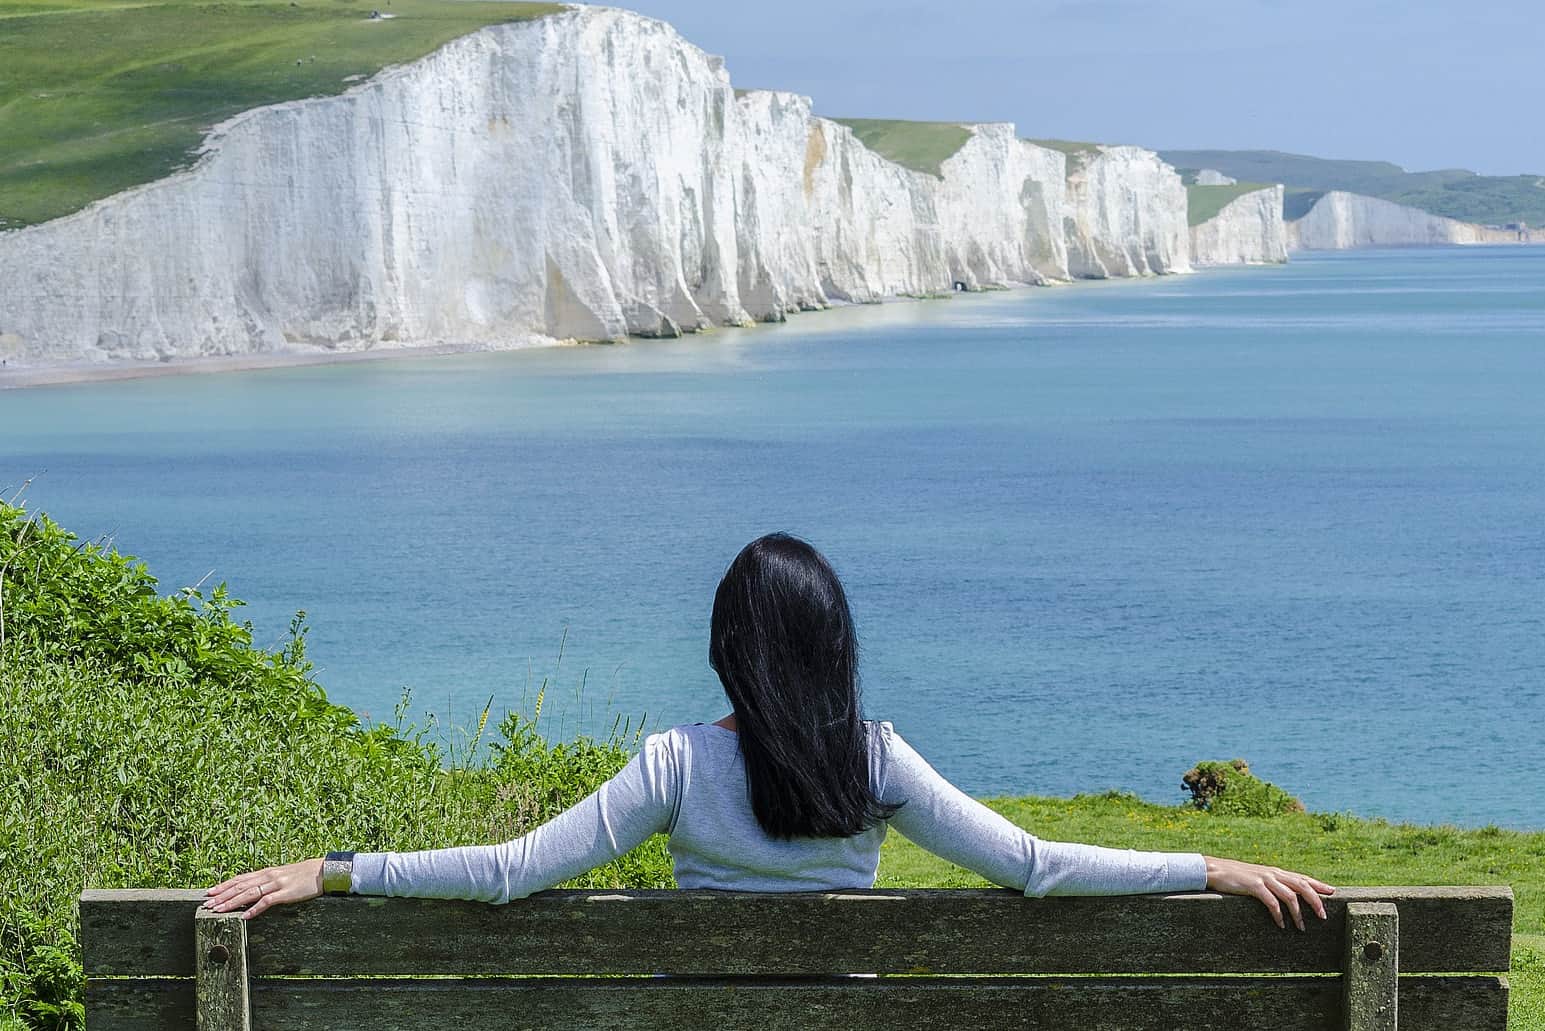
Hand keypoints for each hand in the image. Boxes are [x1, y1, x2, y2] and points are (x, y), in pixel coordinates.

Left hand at [202, 858, 324, 919]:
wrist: (324, 871)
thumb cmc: (304, 875)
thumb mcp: (283, 876)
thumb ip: (268, 882)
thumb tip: (254, 890)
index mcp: (267, 872)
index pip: (240, 878)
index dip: (224, 885)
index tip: (209, 892)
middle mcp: (269, 876)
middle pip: (240, 886)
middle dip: (222, 895)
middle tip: (207, 904)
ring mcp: (277, 884)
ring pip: (249, 893)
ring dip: (232, 902)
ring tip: (218, 910)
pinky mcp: (286, 893)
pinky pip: (267, 901)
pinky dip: (254, 909)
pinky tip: (245, 916)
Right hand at [1204, 856, 1334, 930]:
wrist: (1214, 869)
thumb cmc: (1236, 877)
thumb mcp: (1257, 878)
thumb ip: (1272, 883)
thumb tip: (1286, 895)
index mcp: (1276, 872)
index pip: (1302, 877)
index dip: (1318, 884)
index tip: (1333, 891)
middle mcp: (1273, 873)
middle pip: (1301, 885)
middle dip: (1315, 900)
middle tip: (1324, 916)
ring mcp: (1264, 879)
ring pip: (1290, 895)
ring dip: (1298, 913)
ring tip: (1302, 928)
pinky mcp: (1253, 886)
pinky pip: (1271, 902)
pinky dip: (1279, 915)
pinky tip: (1281, 925)